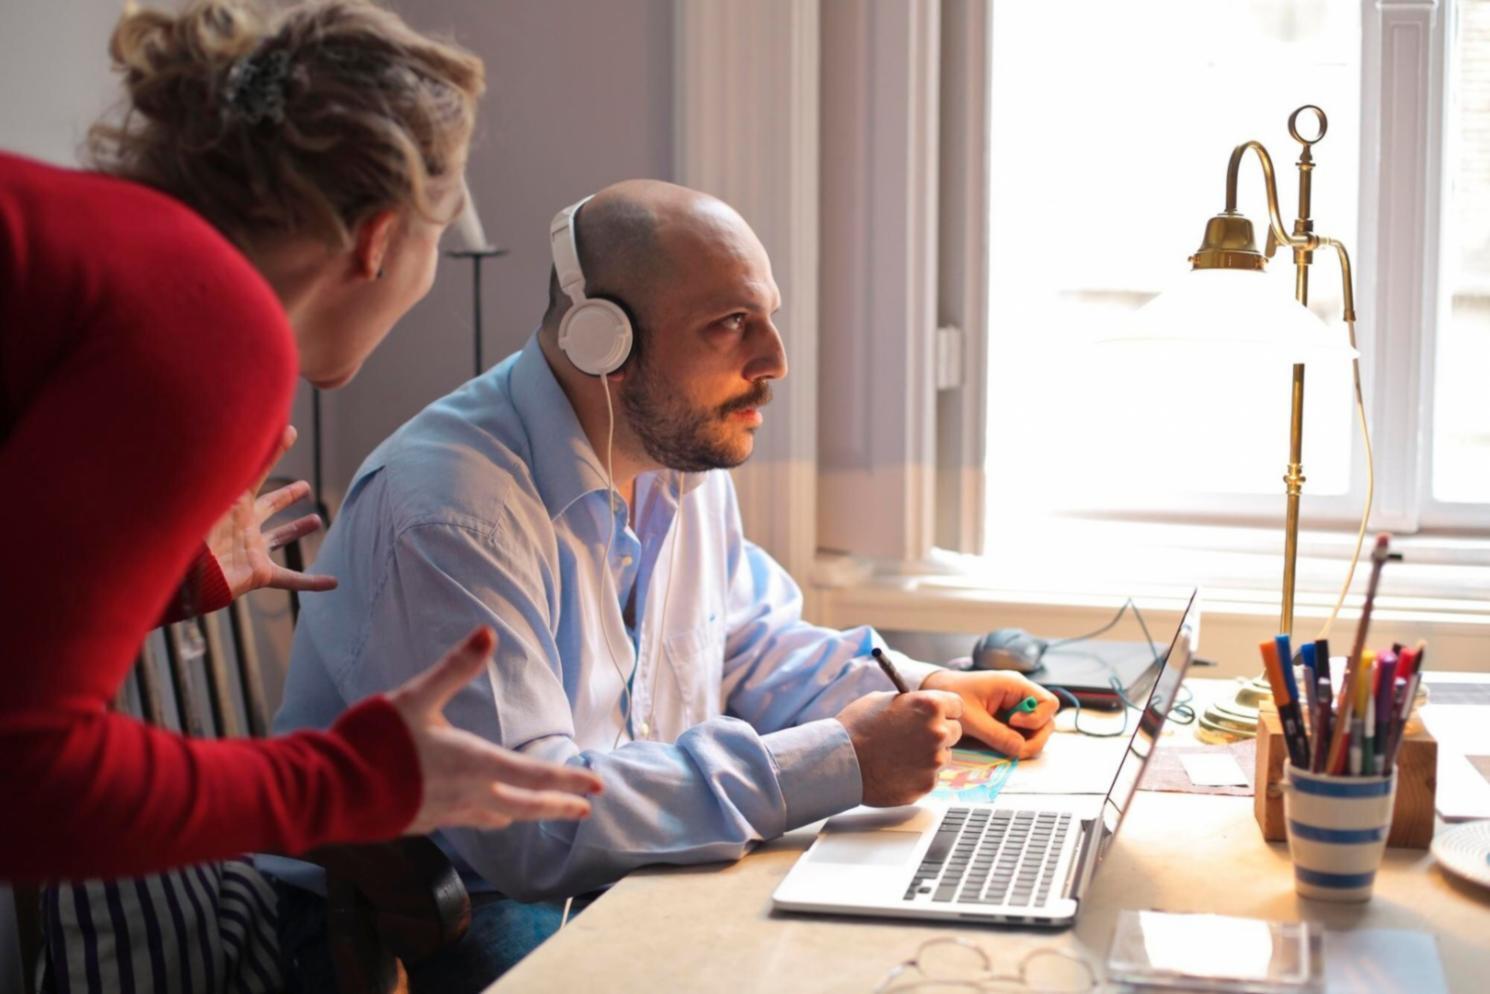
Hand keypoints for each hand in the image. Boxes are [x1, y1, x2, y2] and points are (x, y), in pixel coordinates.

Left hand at [205, 425, 336, 597]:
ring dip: (297, 530)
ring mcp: (252, 550)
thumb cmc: (198, 532)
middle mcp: (245, 525)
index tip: (290, 433)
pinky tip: (333, 582)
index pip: (258, 474)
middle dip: (286, 497)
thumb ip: (249, 466)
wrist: (188, 574)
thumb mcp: (224, 495)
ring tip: (316, 520)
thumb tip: (280, 429)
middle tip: (304, 488)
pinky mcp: (259, 574)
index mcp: (235, 505)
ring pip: (280, 538)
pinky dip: (312, 582)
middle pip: (270, 506)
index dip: (275, 453)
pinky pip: (290, 579)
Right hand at [388, 627, 603, 832]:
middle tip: (584, 810)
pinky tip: (480, 810)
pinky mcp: (424, 824)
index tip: (597, 789)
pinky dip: (485, 816)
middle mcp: (469, 796)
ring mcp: (446, 815)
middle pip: (526, 806)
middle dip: (558, 806)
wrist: (329, 791)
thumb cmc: (374, 742)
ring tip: (533, 809)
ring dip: (522, 812)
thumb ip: (455, 668)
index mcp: (476, 765)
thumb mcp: (417, 696)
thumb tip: (487, 633)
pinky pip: (466, 822)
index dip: (569, 782)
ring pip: (497, 818)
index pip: (536, 776)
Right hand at [836, 690, 963, 806]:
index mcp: (930, 706)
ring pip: (942, 756)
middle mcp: (938, 732)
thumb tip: (921, 708)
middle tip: (914, 736)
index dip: (945, 710)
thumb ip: (911, 704)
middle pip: (954, 732)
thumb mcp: (884, 700)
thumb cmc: (856, 727)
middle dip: (938, 733)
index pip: (957, 705)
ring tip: (899, 754)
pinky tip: (896, 769)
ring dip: (928, 755)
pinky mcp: (927, 785)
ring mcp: (934, 761)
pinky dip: (917, 774)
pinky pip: (930, 777)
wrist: (840, 761)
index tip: (937, 715)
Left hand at [921, 669, 1058, 758]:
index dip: (1037, 718)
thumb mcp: (971, 718)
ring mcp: (1016, 706)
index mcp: (1014, 685)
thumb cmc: (951, 695)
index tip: (1013, 723)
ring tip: (1005, 747)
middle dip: (1034, 738)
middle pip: (1046, 720)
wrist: (936, 690)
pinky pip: (1023, 732)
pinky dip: (1017, 742)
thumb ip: (996, 734)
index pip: (1049, 703)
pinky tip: (1001, 744)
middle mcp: (1020, 694)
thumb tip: (1020, 750)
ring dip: (1026, 742)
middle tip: (1013, 748)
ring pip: (1037, 729)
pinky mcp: (1009, 716)